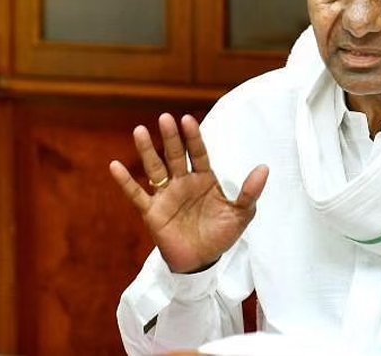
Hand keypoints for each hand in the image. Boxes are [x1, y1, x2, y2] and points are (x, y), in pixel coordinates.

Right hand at [109, 113, 267, 272]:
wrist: (202, 262)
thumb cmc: (220, 235)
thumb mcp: (240, 214)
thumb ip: (249, 192)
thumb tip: (264, 168)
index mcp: (204, 179)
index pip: (198, 153)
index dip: (193, 137)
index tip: (188, 119)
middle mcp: (183, 183)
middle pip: (175, 155)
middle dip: (170, 138)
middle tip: (165, 117)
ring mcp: (166, 196)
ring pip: (154, 168)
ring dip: (147, 151)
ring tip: (140, 131)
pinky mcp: (152, 212)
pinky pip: (137, 194)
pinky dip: (126, 181)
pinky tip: (115, 166)